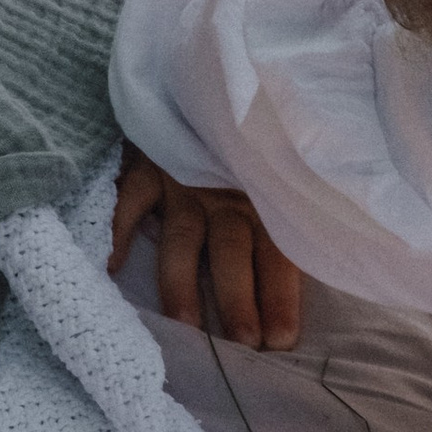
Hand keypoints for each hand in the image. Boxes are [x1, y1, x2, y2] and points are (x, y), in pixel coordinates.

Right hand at [110, 144, 301, 350]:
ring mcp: (184, 181)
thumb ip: (287, 221)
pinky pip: (131, 197)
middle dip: (237, 298)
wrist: (210, 88)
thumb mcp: (277, 178)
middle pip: (232, 249)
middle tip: (242, 343)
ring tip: (184, 327)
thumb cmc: (248, 150)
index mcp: (265, 200)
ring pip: (184, 236)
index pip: (277, 253)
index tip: (281, 341)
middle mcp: (226, 193)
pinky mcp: (148, 165)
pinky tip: (112, 265)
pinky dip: (120, 229)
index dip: (279, 296)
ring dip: (182, 282)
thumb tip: (319, 272)